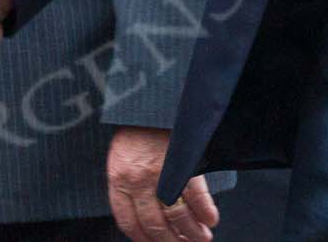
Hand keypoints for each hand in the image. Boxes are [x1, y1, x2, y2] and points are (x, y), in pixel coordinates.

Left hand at [108, 126, 217, 241]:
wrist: (150, 100)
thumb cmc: (138, 128)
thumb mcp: (123, 156)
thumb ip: (128, 184)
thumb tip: (144, 215)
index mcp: (118, 179)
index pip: (128, 222)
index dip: (143, 240)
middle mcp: (136, 180)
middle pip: (155, 226)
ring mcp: (159, 173)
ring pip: (177, 217)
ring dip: (192, 233)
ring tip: (202, 238)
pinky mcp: (181, 162)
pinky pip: (195, 197)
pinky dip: (206, 213)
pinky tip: (210, 219)